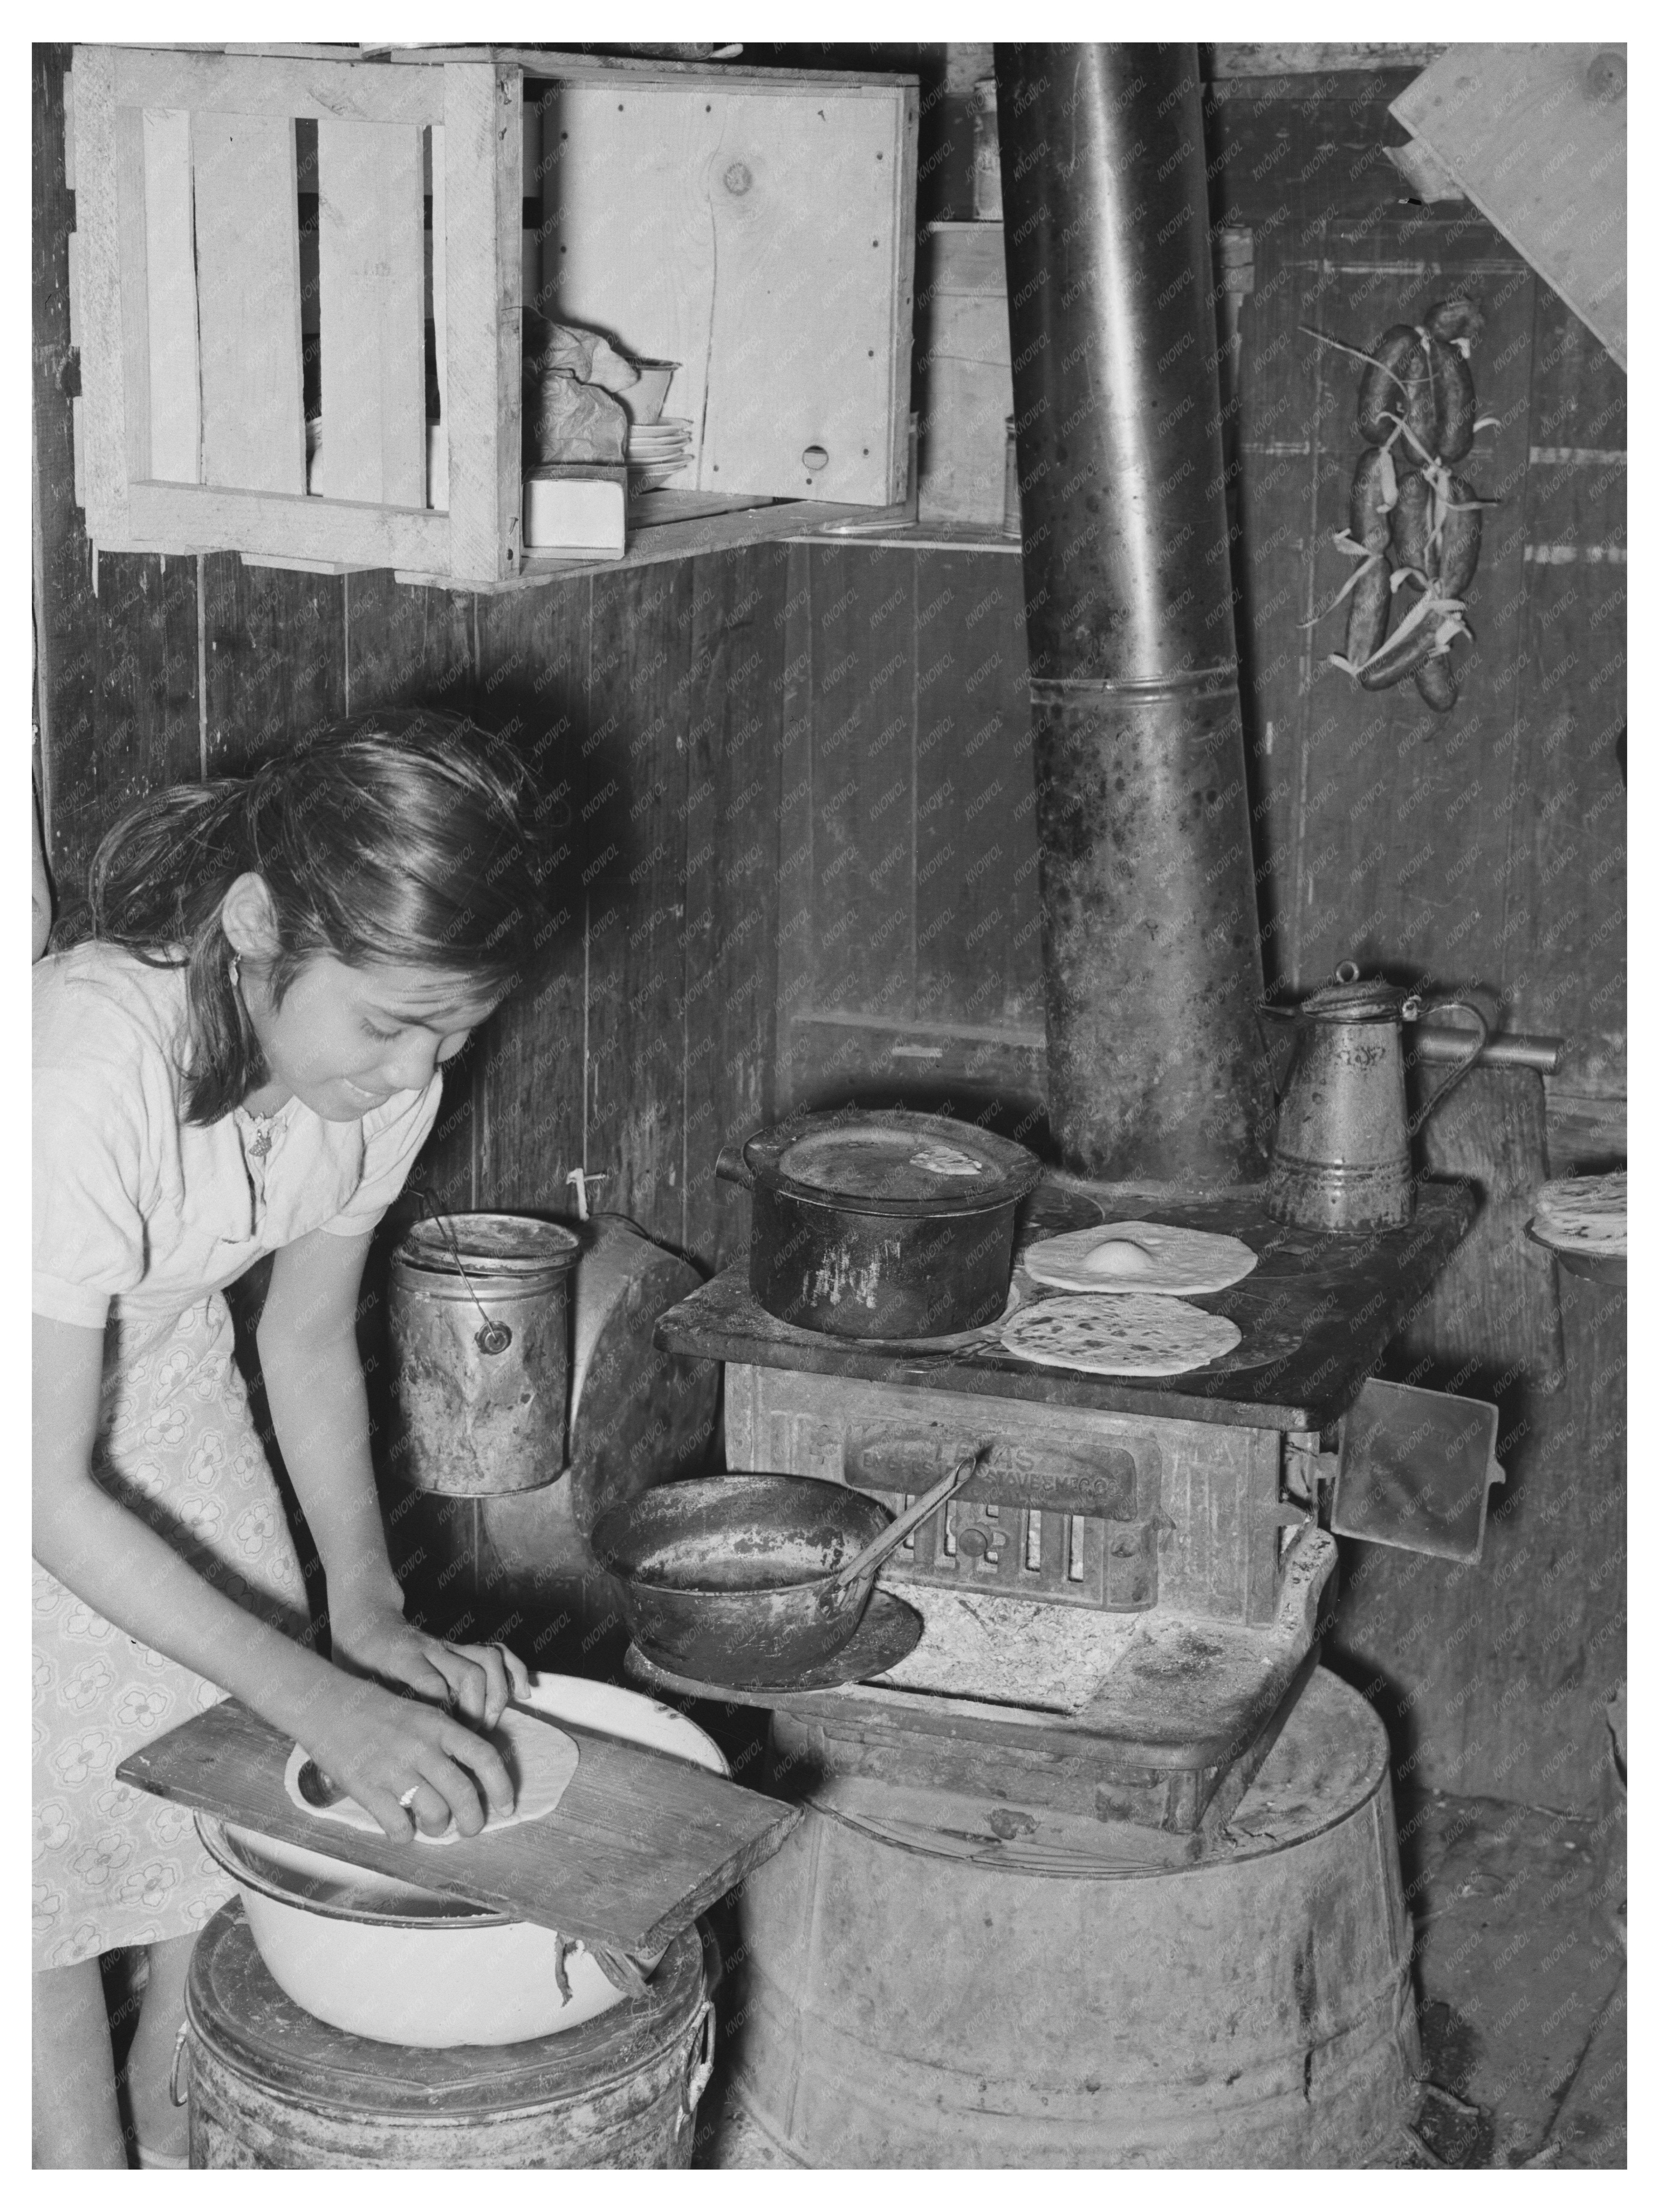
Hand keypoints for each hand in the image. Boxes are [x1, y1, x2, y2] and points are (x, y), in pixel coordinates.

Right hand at [322, 1597, 530, 1838]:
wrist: (327, 1705)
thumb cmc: (377, 1711)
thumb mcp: (420, 1714)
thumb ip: (445, 1741)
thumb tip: (472, 1777)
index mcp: (439, 1725)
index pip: (485, 1756)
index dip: (502, 1785)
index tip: (507, 1806)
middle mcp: (422, 1747)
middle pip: (464, 1794)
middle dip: (472, 1821)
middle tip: (470, 1829)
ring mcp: (394, 1768)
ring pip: (435, 1814)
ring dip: (438, 1828)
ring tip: (432, 1825)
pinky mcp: (367, 1788)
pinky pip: (398, 1826)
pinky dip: (404, 1836)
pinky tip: (401, 1831)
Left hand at [329, 1596, 529, 1730]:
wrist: (367, 1619)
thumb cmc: (356, 1657)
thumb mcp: (353, 1682)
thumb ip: (370, 1708)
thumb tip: (382, 1748)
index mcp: (399, 1658)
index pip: (430, 1682)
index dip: (445, 1711)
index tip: (448, 1739)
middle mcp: (430, 1649)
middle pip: (469, 1674)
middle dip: (476, 1711)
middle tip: (469, 1741)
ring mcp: (448, 1646)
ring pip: (487, 1660)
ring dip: (496, 1695)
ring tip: (489, 1725)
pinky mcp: (460, 1647)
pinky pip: (497, 1651)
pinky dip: (515, 1670)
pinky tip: (522, 1694)